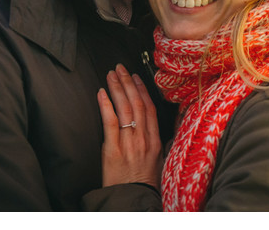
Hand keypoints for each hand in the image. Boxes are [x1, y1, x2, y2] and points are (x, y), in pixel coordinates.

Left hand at [97, 64, 161, 188]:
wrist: (134, 201)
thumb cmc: (145, 184)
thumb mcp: (161, 161)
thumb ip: (162, 142)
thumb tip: (167, 127)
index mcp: (155, 141)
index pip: (150, 108)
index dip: (142, 90)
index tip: (136, 77)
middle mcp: (143, 139)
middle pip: (137, 104)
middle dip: (128, 83)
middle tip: (120, 68)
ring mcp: (129, 144)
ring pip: (125, 109)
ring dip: (117, 89)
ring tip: (111, 74)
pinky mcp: (113, 151)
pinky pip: (110, 123)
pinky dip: (106, 106)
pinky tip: (101, 93)